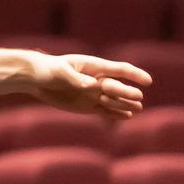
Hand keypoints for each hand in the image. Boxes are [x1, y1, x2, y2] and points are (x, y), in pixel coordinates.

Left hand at [30, 53, 151, 117]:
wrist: (35, 79)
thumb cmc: (47, 69)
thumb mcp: (60, 72)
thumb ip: (76, 78)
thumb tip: (93, 85)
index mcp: (93, 66)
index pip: (119, 69)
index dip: (135, 74)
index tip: (148, 81)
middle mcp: (97, 80)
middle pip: (118, 86)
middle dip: (128, 92)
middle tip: (138, 99)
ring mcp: (93, 93)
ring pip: (113, 100)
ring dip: (125, 104)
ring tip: (138, 109)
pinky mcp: (86, 105)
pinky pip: (104, 110)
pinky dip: (114, 114)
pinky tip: (126, 116)